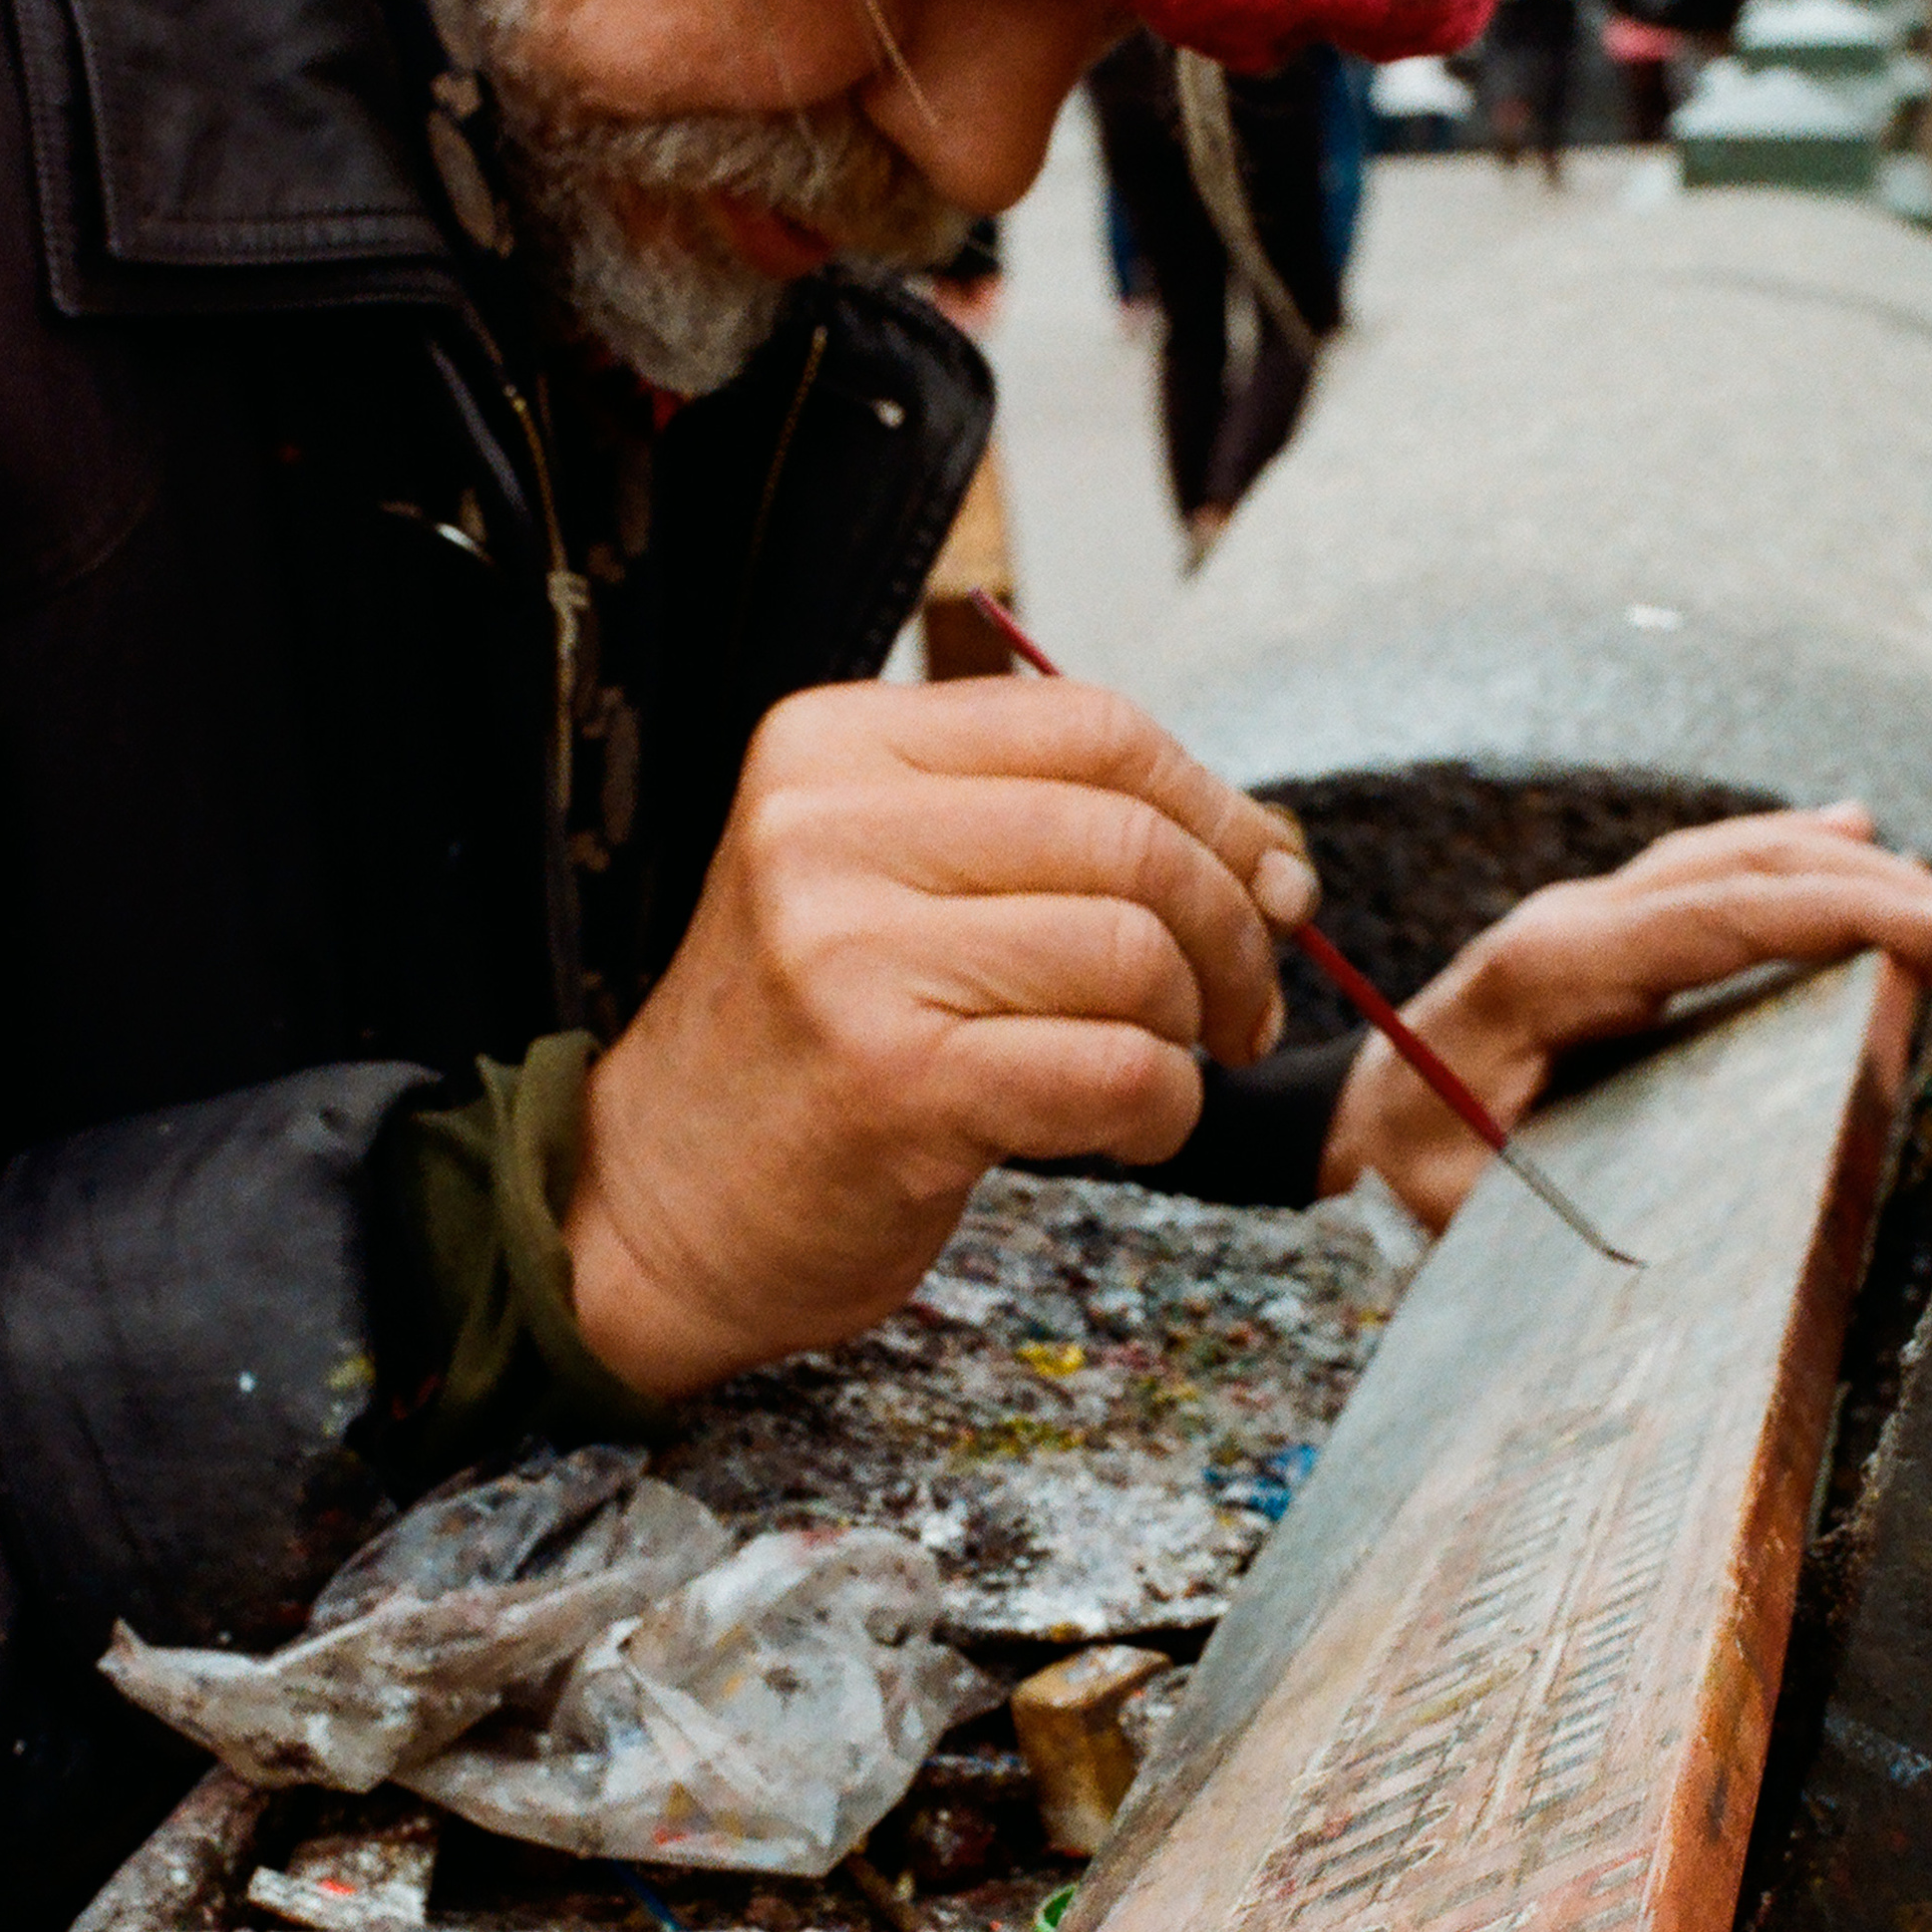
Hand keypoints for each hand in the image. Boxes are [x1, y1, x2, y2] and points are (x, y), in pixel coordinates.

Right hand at [567, 679, 1317, 1394]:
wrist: (654, 1207)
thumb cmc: (812, 1046)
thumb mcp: (888, 882)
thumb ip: (1054, 835)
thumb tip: (1278, 858)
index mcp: (831, 745)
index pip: (1093, 724)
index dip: (1217, 804)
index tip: (1267, 884)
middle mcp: (824, 829)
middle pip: (1130, 835)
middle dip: (1233, 927)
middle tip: (1244, 1006)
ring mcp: (847, 954)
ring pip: (1133, 951)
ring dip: (1191, 1027)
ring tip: (1165, 1069)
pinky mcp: (889, 1083)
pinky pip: (1116, 1068)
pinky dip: (1161, 1108)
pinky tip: (1127, 1129)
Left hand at [1316, 804, 1931, 1235]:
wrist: (1341, 1126)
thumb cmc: (1408, 1174)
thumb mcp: (1479, 1208)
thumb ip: (1583, 1209)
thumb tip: (1691, 1246)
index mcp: (1547, 972)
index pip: (1716, 917)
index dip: (1834, 914)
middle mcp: (1570, 922)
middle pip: (1737, 872)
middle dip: (1863, 888)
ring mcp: (1583, 916)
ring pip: (1728, 859)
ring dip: (1836, 866)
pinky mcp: (1597, 932)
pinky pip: (1706, 877)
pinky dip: (1787, 861)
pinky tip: (1852, 841)